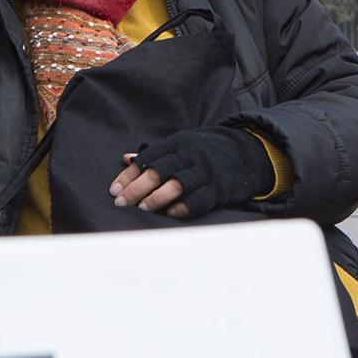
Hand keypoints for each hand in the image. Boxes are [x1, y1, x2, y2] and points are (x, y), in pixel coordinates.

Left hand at [111, 125, 273, 218]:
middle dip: (137, 188)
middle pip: (159, 170)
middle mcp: (190, 154)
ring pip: (178, 184)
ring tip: (142, 209)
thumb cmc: (203, 152)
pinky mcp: (219, 187)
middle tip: (122, 203)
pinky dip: (184, 207)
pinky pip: (200, 199)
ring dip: (157, 197)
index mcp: (177, 143)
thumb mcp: (180, 146)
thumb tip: (126, 158)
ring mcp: (206, 170)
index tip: (114, 190)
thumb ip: (154, 154)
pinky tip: (170, 213)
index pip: (148, 158)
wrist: (243, 152)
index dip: (129, 175)